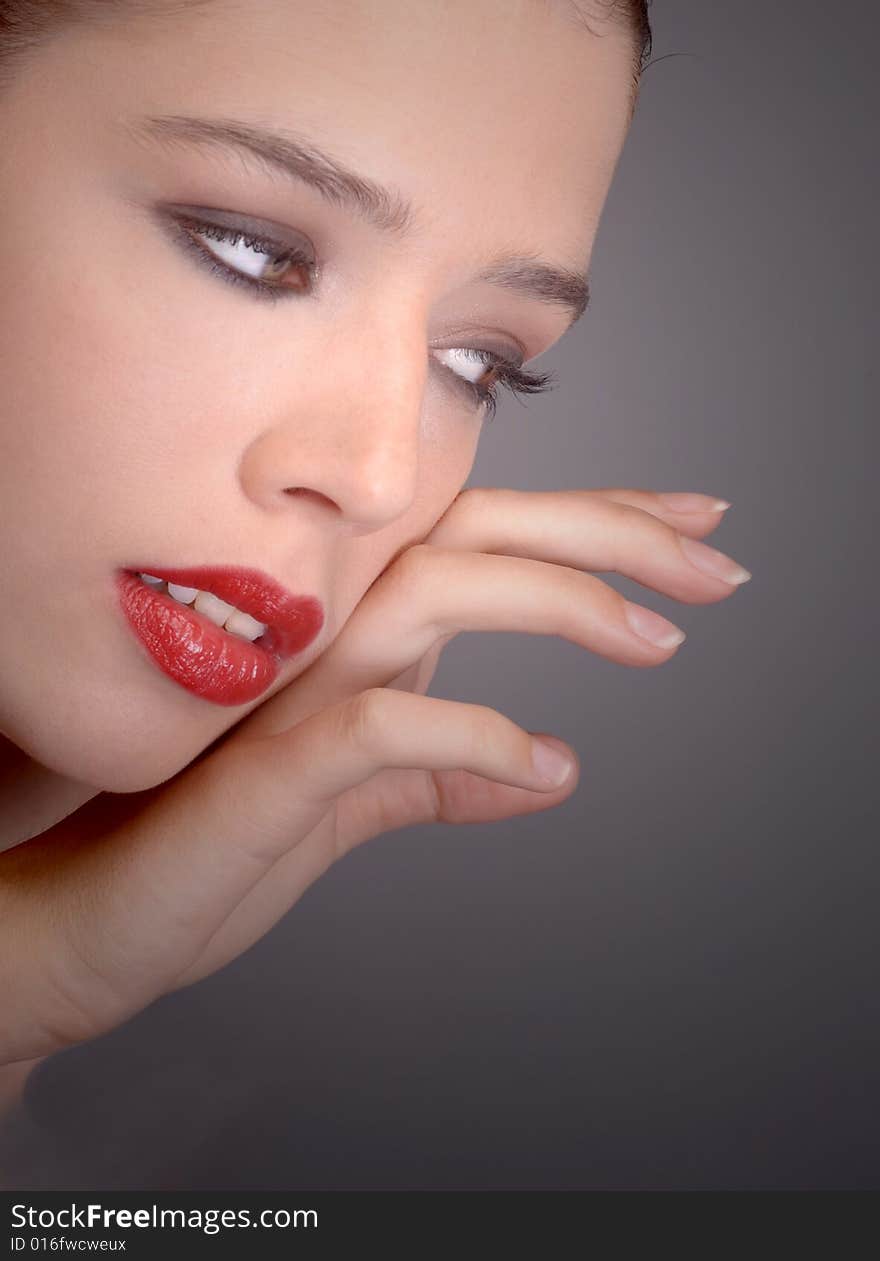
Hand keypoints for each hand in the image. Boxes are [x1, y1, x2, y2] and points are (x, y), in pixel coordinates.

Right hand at [0, 488, 747, 1064]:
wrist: (95, 914)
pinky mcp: (262, 767)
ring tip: (656, 637)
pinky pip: (379, 724)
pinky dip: (468, 733)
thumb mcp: (354, 804)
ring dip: (557, 600)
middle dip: (608, 531)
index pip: (484, 542)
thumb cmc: (212, 848)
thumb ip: (441, 775)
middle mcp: (324, 635)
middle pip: (475, 532)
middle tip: (718, 557)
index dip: (595, 524)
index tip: (690, 523)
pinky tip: (542, 762)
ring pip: (433, 591)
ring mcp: (291, 692)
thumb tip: (550, 766)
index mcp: (352, 634)